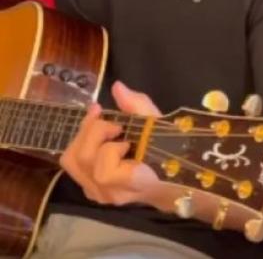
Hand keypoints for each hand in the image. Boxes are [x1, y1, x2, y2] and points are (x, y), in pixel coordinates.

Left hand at [59, 81, 163, 205]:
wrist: (172, 182)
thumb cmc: (172, 153)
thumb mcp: (160, 126)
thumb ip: (138, 107)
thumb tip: (117, 87)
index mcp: (136, 182)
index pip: (105, 172)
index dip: (107, 147)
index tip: (121, 128)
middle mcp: (112, 192)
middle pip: (83, 160)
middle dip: (94, 132)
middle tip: (115, 125)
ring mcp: (99, 194)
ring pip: (71, 161)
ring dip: (86, 137)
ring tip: (105, 130)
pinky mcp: (89, 190)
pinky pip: (73, 166)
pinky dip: (82, 145)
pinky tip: (98, 137)